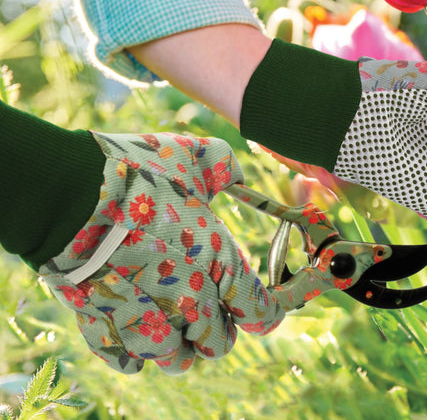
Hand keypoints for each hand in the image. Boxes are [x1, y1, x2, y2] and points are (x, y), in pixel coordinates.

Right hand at [39, 133, 282, 374]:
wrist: (70, 194)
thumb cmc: (136, 173)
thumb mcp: (191, 155)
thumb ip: (223, 165)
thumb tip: (238, 172)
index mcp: (220, 263)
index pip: (260, 312)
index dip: (265, 312)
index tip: (258, 308)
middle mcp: (190, 301)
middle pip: (220, 343)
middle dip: (218, 328)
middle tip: (208, 306)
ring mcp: (147, 321)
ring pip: (177, 362)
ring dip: (180, 344)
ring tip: (170, 318)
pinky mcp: (105, 329)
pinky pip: (130, 361)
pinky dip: (135, 349)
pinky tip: (133, 321)